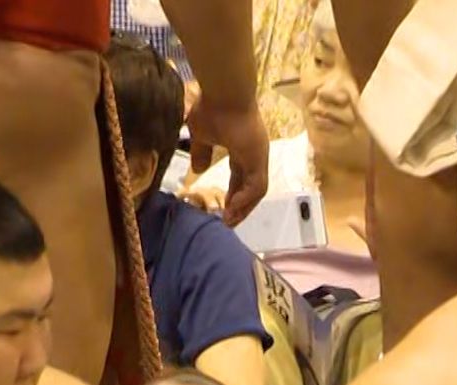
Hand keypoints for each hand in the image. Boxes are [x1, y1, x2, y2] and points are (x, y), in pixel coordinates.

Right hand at [185, 94, 267, 226]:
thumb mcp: (201, 135)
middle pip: (250, 186)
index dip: (232, 192)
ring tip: (230, 221)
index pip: (240, 175)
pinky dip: (245, 200)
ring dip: (244, 207)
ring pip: (256, 190)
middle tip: (228, 221)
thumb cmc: (212, 107)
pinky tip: (232, 209)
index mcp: (241, 147)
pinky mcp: (259, 158)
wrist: (224, 92)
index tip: (222, 207)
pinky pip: (257, 186)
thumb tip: (197, 170)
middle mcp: (253, 153)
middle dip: (239, 205)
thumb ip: (201, 153)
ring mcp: (258, 156)